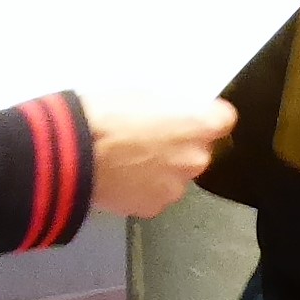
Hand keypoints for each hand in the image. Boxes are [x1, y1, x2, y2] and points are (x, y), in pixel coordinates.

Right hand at [79, 96, 235, 217]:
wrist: (75, 153)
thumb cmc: (106, 114)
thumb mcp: (145, 92)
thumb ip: (172, 107)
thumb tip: (178, 113)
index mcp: (197, 125)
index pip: (224, 119)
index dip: (209, 115)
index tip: (196, 113)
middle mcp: (194, 159)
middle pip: (201, 149)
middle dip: (182, 143)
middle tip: (154, 134)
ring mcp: (175, 187)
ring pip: (178, 174)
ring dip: (164, 167)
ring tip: (133, 156)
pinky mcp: (153, 207)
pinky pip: (157, 193)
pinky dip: (145, 186)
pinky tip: (124, 173)